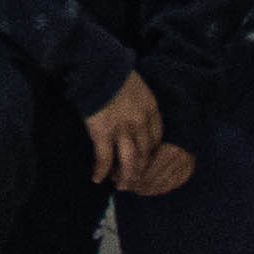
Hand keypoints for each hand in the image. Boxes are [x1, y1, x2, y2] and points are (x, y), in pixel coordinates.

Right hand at [85, 68, 191, 197]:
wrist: (97, 67)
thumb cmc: (114, 73)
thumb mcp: (136, 86)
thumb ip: (138, 103)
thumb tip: (133, 115)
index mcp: (151, 110)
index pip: (156, 139)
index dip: (151, 154)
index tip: (145, 161)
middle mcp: (140, 123)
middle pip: (145, 154)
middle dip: (140, 170)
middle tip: (134, 181)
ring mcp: (122, 130)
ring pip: (129, 161)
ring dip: (125, 176)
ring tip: (120, 185)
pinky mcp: (103, 134)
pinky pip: (105, 158)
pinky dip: (101, 171)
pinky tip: (97, 178)